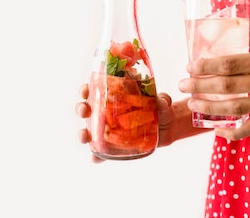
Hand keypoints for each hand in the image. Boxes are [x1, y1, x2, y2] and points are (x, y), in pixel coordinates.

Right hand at [75, 83, 203, 162]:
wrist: (168, 128)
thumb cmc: (161, 109)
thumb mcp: (163, 103)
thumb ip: (163, 100)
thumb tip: (161, 101)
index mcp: (115, 96)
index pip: (95, 90)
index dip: (86, 89)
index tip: (86, 90)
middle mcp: (108, 112)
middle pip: (87, 109)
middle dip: (81, 109)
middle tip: (84, 110)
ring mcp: (109, 130)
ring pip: (89, 131)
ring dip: (82, 133)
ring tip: (83, 136)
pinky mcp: (114, 146)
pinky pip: (102, 152)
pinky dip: (96, 157)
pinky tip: (93, 159)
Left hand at [178, 45, 249, 139]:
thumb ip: (248, 57)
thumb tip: (217, 62)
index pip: (230, 64)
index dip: (207, 66)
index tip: (190, 66)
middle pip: (228, 85)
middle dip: (200, 85)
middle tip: (183, 84)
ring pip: (235, 107)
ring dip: (210, 107)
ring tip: (192, 103)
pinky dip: (233, 132)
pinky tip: (217, 131)